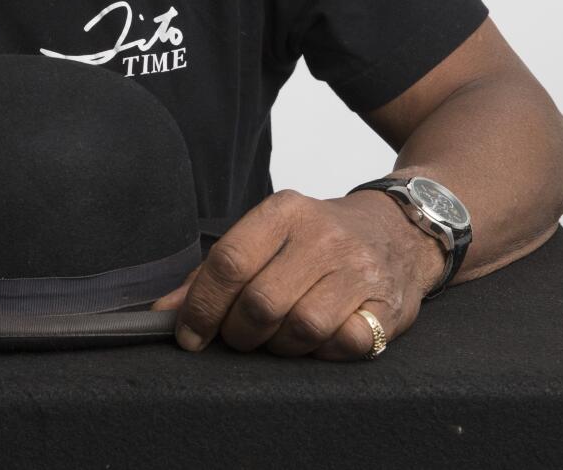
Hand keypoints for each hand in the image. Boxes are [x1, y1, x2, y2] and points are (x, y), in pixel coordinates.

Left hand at [150, 188, 446, 358]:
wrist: (397, 230)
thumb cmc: (318, 238)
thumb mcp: (267, 235)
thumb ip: (215, 272)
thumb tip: (164, 312)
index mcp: (284, 211)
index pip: (229, 261)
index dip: (202, 306)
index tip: (190, 336)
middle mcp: (322, 235)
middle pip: (260, 302)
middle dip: (239, 333)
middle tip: (239, 337)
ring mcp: (358, 269)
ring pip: (301, 328)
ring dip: (280, 346)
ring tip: (278, 337)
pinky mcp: (388, 305)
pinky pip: (344, 343)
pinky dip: (324, 352)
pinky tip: (320, 339)